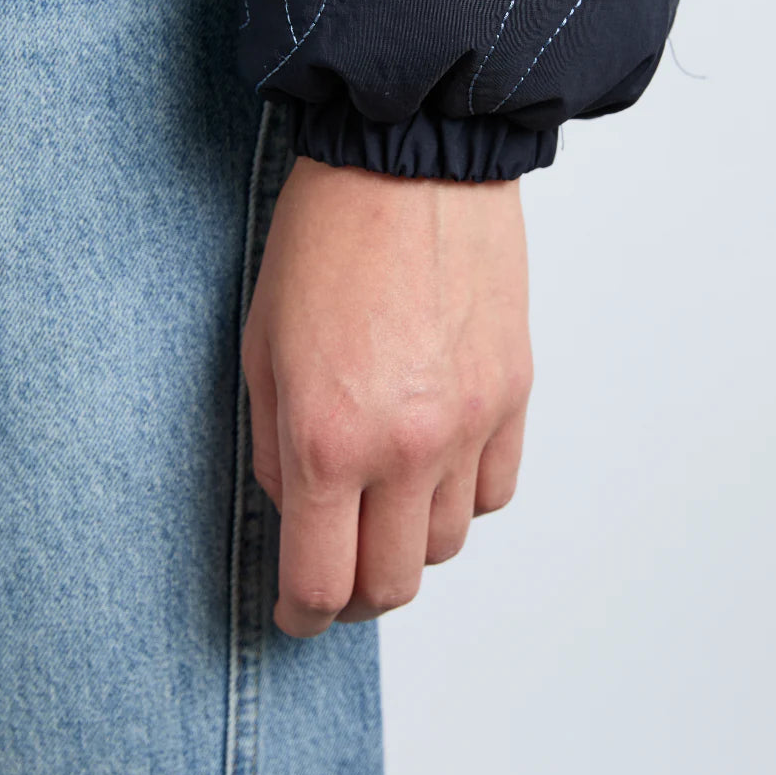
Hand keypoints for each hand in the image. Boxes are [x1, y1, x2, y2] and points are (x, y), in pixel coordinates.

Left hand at [240, 153, 532, 638]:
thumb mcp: (261, 347)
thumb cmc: (324, 238)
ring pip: (450, 544)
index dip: (301, 614)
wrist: (409, 160)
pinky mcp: (514, 392)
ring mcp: (471, 422)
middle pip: (393, 583)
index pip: (321, 581)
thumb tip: (298, 511)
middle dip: (355, 595)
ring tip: (383, 504)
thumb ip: (275, 449)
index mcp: (329, 438)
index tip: (296, 612)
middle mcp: (408, 446)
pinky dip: (463, 497)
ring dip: (410, 542)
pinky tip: (435, 465)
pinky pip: (497, 490)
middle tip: (335, 575)